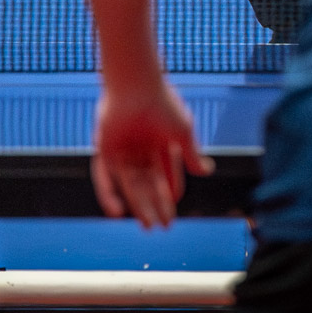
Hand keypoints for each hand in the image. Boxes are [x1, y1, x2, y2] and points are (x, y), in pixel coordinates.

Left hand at [91, 81, 211, 228]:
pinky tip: (117, 212)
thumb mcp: (183, 132)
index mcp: (160, 144)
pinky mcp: (104, 149)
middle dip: (155, 205)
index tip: (172, 213)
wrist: (136, 85)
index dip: (169, 195)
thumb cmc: (163, 104)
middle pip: (148, 184)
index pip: (165, 176)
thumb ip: (191, 154)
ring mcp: (121, 150)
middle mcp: (140, 150)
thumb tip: (207, 172)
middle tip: (160, 227)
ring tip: (147, 225)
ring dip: (138, 205)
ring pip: (130, 184)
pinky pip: (104, 177)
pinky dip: (109, 194)